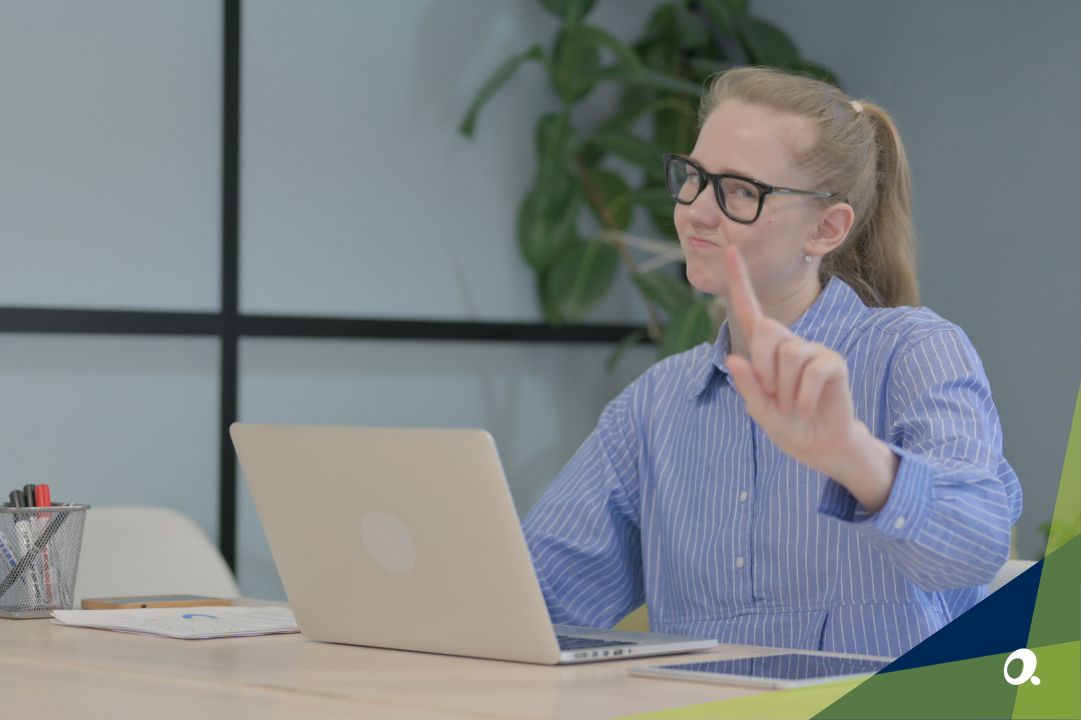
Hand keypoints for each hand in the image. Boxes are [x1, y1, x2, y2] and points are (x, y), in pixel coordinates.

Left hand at [722, 246, 895, 508]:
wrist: (822, 446)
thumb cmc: (789, 425)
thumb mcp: (760, 411)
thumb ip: (748, 387)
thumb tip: (735, 359)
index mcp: (765, 351)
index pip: (749, 310)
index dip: (739, 280)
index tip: (731, 249)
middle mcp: (789, 342)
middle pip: (766, 330)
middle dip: (764, 368)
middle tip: (774, 398)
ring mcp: (813, 350)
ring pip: (789, 356)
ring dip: (786, 391)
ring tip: (793, 406)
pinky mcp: (833, 363)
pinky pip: (813, 371)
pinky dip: (804, 397)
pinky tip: (806, 409)